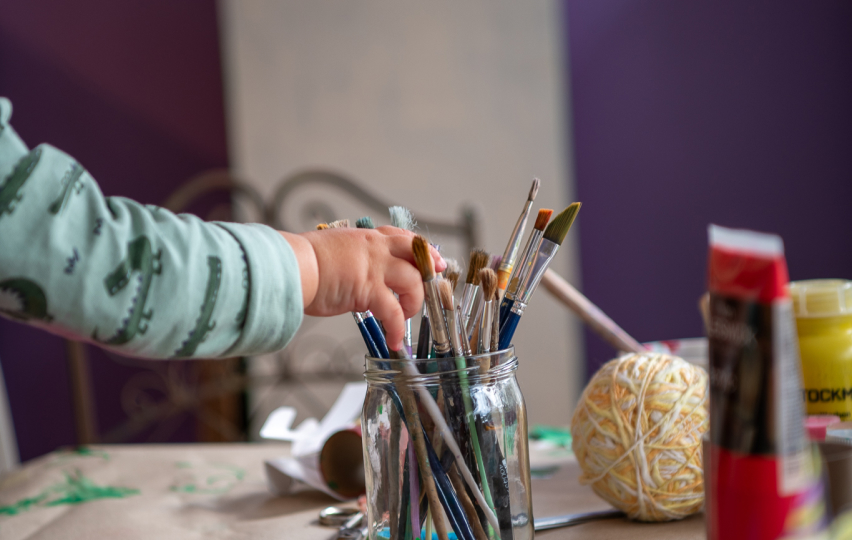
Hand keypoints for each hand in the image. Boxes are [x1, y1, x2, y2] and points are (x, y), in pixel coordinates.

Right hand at [280, 226, 444, 350]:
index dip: (420, 248)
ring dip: (414, 303)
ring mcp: (374, 267)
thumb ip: (351, 259)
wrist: (289, 267)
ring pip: (413, 281)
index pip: (402, 237)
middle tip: (435, 283)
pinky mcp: (368, 289)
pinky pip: (394, 312)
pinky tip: (393, 341)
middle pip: (416, 252)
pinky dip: (397, 328)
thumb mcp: (333, 251)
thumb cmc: (301, 263)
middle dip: (430, 268)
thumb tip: (353, 273)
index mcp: (366, 238)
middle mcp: (375, 248)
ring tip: (404, 319)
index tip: (431, 258)